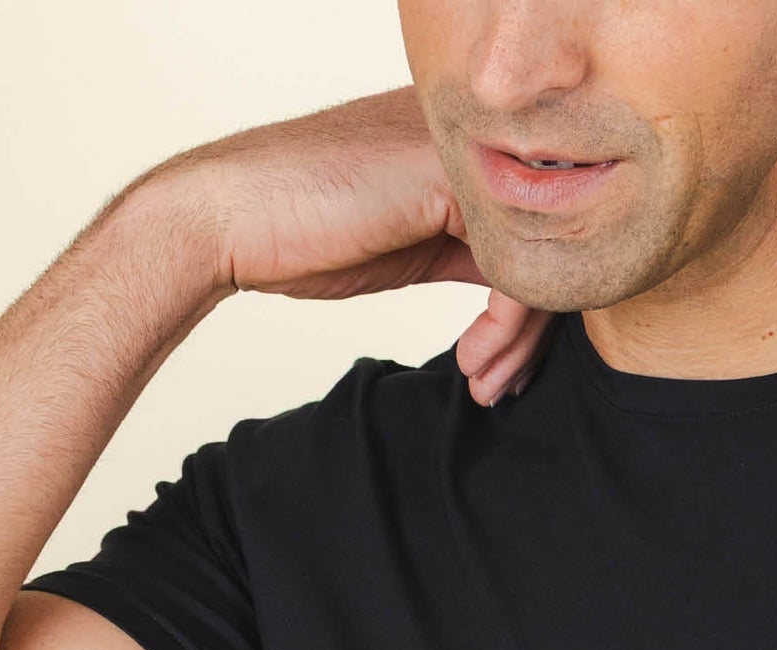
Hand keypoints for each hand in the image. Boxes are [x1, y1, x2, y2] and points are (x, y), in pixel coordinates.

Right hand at [148, 84, 553, 406]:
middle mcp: (477, 138)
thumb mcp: (406, 244)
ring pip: (538, 256)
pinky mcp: (455, 187)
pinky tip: (475, 359)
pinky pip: (514, 266)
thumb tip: (523, 294)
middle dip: (530, 331)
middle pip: (546, 241)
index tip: (502, 366)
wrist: (231, 220)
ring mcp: (469, 156)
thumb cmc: (301, 234)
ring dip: (517, 339)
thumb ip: (468, 250)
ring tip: (486, 382)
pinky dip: (504, 326)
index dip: (529, 305)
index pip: (536, 225)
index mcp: (467, 143)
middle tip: (503, 385)